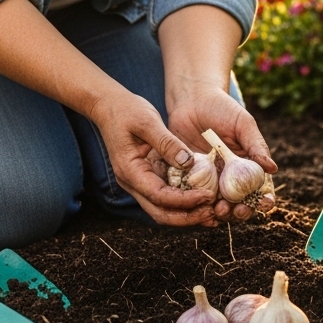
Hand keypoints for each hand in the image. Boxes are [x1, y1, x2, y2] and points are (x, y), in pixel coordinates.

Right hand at [92, 91, 216, 226]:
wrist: (109, 106)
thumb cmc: (126, 110)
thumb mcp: (148, 121)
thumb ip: (167, 142)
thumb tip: (188, 163)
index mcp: (130, 171)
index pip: (159, 196)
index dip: (184, 201)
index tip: (207, 196)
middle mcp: (133, 182)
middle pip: (160, 212)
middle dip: (187, 216)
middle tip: (212, 212)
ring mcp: (139, 181)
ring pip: (163, 208)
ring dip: (186, 212)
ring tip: (210, 208)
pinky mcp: (147, 175)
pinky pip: (165, 194)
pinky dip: (182, 199)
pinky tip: (201, 194)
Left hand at [166, 81, 276, 223]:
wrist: (191, 100)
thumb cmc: (222, 108)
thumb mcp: (242, 124)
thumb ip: (256, 145)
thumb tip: (272, 168)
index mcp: (248, 166)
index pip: (260, 189)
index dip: (265, 200)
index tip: (265, 203)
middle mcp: (230, 177)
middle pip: (240, 203)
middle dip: (242, 212)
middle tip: (238, 210)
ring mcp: (210, 180)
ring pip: (218, 205)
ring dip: (222, 213)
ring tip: (220, 209)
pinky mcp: (190, 179)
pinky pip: (195, 197)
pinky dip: (198, 207)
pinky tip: (201, 209)